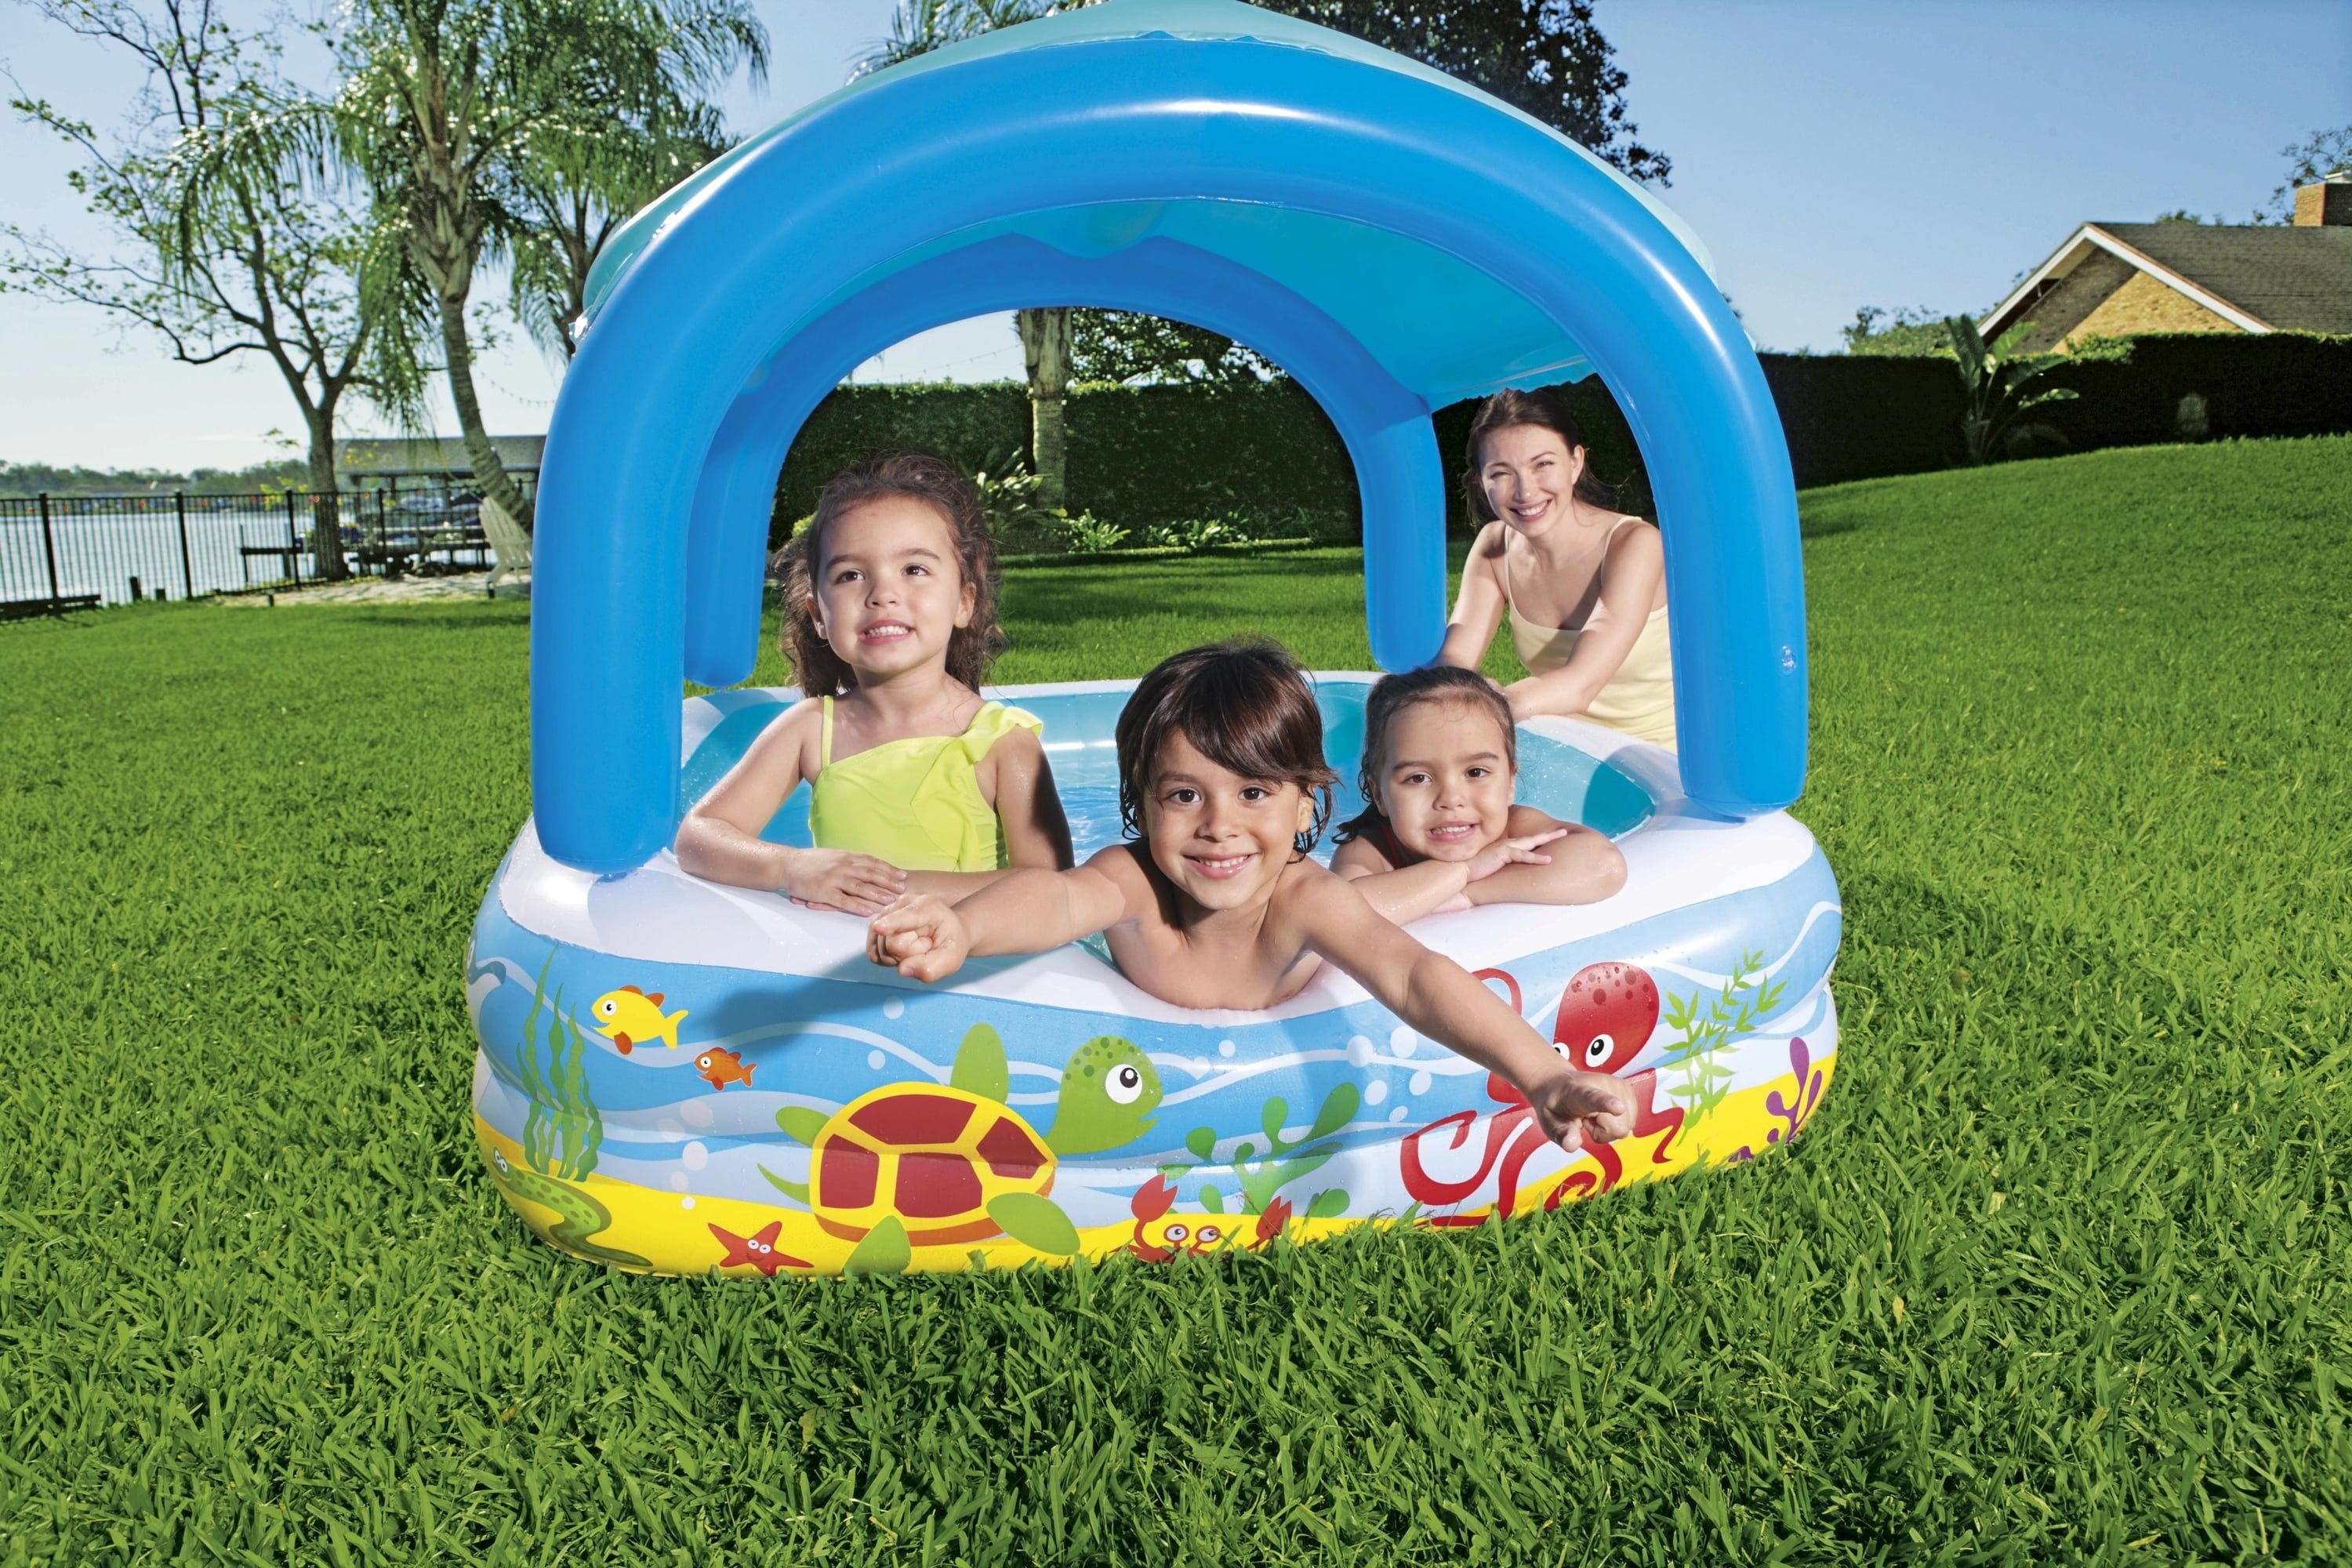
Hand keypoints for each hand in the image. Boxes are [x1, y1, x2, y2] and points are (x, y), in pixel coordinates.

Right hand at [779, 848, 904, 916]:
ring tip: (891, 901)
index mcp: (846, 857)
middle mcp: (842, 866)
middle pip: (870, 874)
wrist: (786, 865)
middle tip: (903, 889)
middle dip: (888, 882)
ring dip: (877, 894)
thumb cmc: (810, 862)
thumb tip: (869, 866)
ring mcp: (833, 879)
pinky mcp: (823, 892)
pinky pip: (843, 901)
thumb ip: (850, 860)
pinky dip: (857, 906)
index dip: (888, 869)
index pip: (872, 862)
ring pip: (860, 888)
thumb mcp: (833, 855)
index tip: (902, 876)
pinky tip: (868, 911)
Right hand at [867, 893, 970, 981]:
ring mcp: (887, 912)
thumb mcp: (951, 959)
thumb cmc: (951, 943)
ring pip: (881, 950)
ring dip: (899, 957)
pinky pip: (873, 952)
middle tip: (927, 946)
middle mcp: (903, 904)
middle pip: (893, 944)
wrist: (946, 931)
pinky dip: (887, 958)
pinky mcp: (876, 923)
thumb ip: (931, 967)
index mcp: (928, 907)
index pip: (906, 917)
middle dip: (910, 955)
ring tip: (916, 946)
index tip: (879, 928)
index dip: (892, 923)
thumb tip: (902, 969)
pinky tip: (902, 952)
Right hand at [1465, 826, 1566, 882]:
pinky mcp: (1503, 854)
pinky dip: (1536, 858)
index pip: (1524, 842)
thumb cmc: (1471, 870)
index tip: (1549, 838)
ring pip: (1530, 843)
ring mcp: (1505, 847)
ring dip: (1547, 840)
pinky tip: (1548, 860)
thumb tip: (1504, 872)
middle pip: (1531, 838)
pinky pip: (1523, 856)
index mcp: (1503, 847)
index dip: (1537, 840)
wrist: (1459, 869)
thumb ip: (1498, 865)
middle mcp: (1506, 844)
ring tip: (1562, 836)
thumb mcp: (1488, 866)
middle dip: (1548, 835)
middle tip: (1563, 832)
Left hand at [1525, 1067, 1634, 1152]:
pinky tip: (1603, 1113)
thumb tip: (1572, 1145)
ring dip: (1610, 1127)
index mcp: (1577, 1091)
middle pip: (1618, 1127)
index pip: (1594, 1098)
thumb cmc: (1555, 1105)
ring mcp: (1618, 1085)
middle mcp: (1602, 1083)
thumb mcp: (1549, 1121)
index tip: (1618, 1108)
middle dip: (1602, 1132)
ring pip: (1626, 1126)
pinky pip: (1630, 1122)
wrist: (1559, 1084)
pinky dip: (1617, 1123)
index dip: (1607, 1103)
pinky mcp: (1628, 1089)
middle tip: (1585, 1120)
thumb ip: (1561, 1133)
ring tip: (1593, 1115)